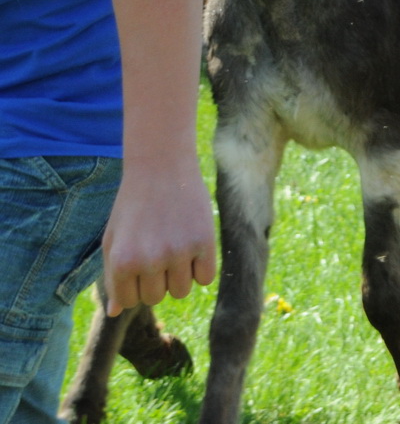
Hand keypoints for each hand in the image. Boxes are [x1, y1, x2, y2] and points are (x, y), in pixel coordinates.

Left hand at [102, 157, 215, 314]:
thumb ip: (113, 278)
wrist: (161, 168)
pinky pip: (206, 278)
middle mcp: (149, 261)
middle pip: (156, 297)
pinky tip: (194, 248)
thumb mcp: (114, 240)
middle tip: (159, 251)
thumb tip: (114, 312)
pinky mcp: (205, 243)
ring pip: (181, 291)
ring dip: (179, 277)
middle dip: (157, 280)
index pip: (130, 300)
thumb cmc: (133, 206)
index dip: (136, 284)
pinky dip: (201, 269)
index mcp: (122, 262)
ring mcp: (178, 252)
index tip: (140, 262)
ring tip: (176, 250)